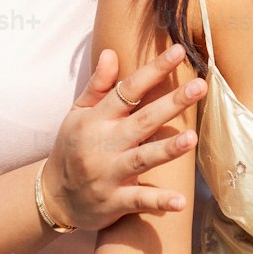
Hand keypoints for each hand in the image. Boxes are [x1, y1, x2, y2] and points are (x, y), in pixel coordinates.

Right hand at [39, 45, 204, 230]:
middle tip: (199, 87)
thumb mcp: (78, 114)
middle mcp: (104, 144)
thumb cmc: (71, 148)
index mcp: (97, 119)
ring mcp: (108, 174)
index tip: (179, 51)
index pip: (129, 89)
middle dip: (171, 104)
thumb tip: (111, 52)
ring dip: (167, 149)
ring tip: (192, 138)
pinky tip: (180, 202)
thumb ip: (98, 86)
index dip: (154, 70)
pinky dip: (158, 202)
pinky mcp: (113, 202)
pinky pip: (138, 200)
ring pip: (142, 159)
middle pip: (143, 120)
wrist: (53, 197)